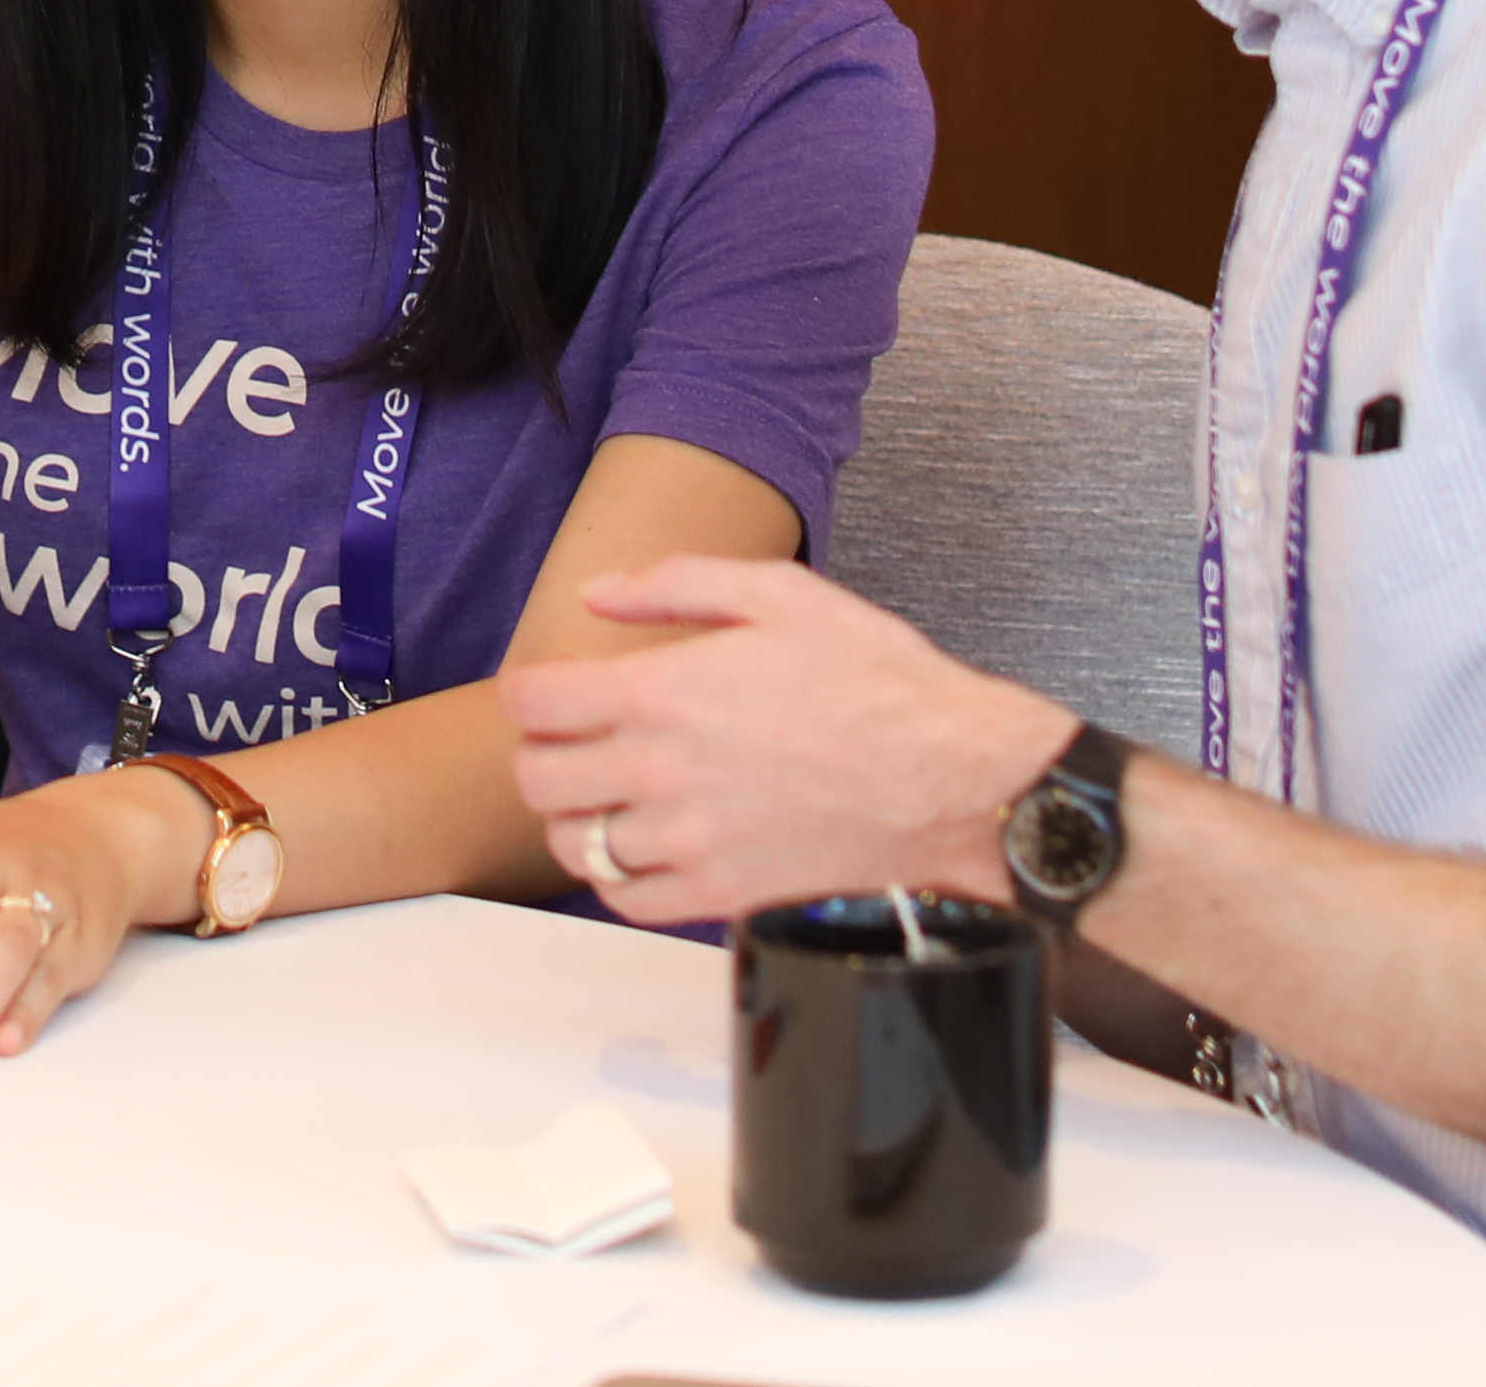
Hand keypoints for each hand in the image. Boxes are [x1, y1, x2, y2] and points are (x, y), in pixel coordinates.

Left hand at [500, 554, 1072, 928]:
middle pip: (536, 779)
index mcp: (664, 692)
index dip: (532, 693)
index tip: (553, 692)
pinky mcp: (720, 897)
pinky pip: (625, 901)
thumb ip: (675, 585)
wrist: (953, 781)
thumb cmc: (879, 684)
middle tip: (577, 744)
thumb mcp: (782, 594)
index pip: (533, 703)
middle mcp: (660, 772)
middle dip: (544, 755)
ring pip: (573, 845)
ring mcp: (688, 842)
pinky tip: (644, 849)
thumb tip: (596, 594)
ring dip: (578, 819)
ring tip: (610, 797)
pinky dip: (618, 878)